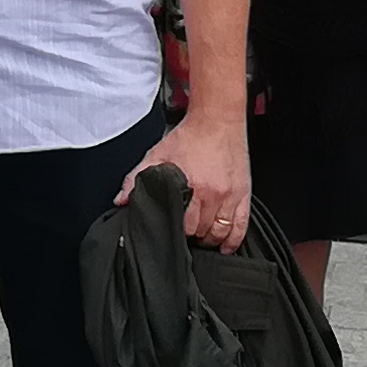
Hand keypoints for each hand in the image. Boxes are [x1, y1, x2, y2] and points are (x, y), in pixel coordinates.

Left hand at [126, 107, 251, 249]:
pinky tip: (225, 246)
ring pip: (220, 232)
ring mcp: (230, 195)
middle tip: (185, 231)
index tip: (172, 228)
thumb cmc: (189, 137)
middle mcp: (212, 193)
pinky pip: (241, 226)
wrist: (217, 120)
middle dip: (191, 234)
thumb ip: (137, 178)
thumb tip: (122, 200)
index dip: (175, 230)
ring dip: (209, 239)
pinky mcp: (243, 194)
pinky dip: (233, 240)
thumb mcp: (157, 155)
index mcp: (191, 185)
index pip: (183, 225)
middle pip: (201, 231)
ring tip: (201, 237)